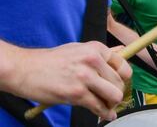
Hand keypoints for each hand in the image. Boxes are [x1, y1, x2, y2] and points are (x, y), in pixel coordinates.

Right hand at [12, 42, 131, 120]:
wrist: (26, 69)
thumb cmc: (51, 60)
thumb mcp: (78, 49)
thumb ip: (100, 54)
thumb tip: (121, 53)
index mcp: (96, 48)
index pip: (122, 64)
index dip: (123, 77)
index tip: (120, 83)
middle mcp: (93, 60)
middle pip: (120, 82)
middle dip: (116, 92)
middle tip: (110, 97)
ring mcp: (85, 77)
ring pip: (114, 95)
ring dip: (112, 103)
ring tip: (107, 105)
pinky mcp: (77, 93)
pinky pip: (99, 107)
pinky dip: (105, 113)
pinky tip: (106, 115)